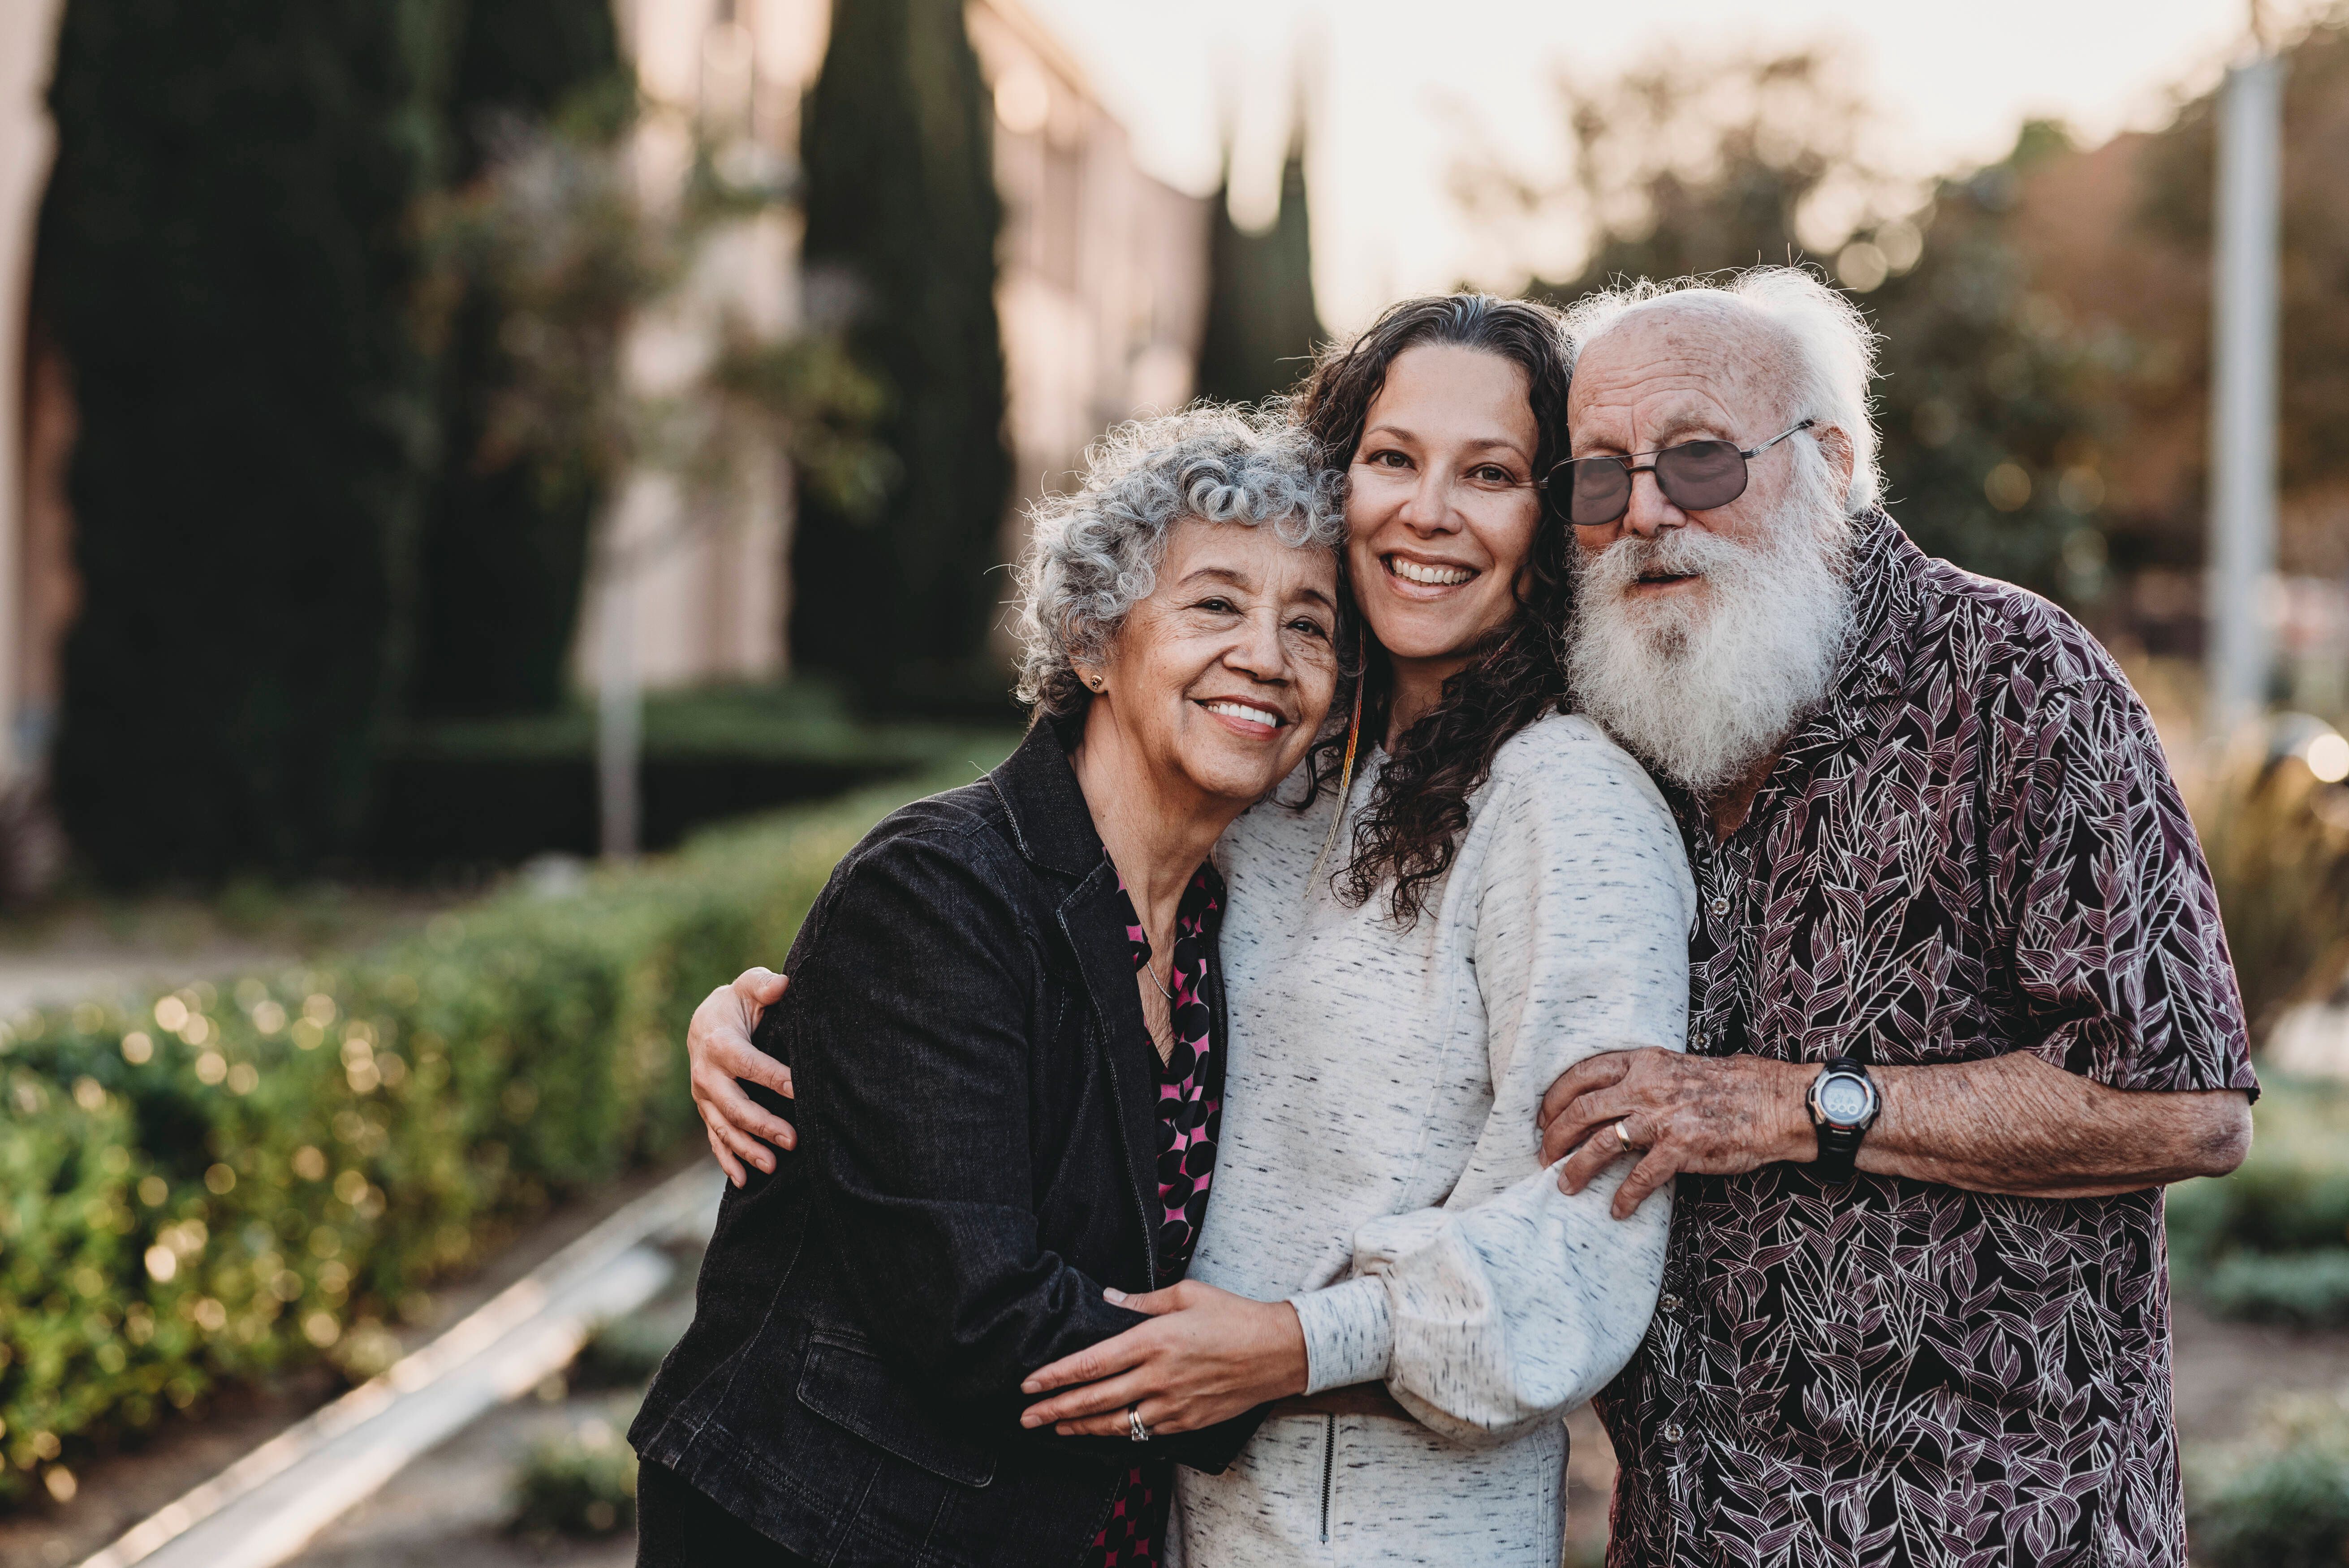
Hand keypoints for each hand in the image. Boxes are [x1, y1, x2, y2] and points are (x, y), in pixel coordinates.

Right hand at [689, 967, 796, 1185]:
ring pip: (724, 1128)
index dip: (773, 1077)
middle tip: (793, 1139)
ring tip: (774, 1166)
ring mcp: (704, 1097)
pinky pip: (715, 1140)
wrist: (706, 1021)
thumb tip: (782, 986)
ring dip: (748, 1149)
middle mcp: (706, 1074)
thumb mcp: (749, 987)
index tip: (799, 1089)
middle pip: (734, 1105)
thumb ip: (763, 985)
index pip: (748, 1064)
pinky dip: (728, 1161)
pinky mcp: (707, 1111)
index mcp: (718, 1043)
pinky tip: (745, 1181)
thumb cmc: (738, 1003)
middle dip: (763, 1124)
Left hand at [1017, 1281, 1308, 1438]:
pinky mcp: (1188, 1422)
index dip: (1056, 1377)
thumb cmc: (1233, 1315)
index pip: (1091, 1364)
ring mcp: (1173, 1404)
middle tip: (1024, 1418)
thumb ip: (1142, 1301)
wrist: (1279, 1351)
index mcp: (1154, 1340)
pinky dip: (1118, 1433)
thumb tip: (1109, 1298)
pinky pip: (1144, 1433)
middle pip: (1095, 1400)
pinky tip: (1101, 1431)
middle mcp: (1158, 1376)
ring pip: (1116, 1424)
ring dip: (1080, 1427)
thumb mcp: (1186, 1294)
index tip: (1029, 1384)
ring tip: (1054, 1427)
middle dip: (1055, 1410)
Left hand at [1537, 1048, 1811, 1218]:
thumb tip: (1610, 1097)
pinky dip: (1625, 1196)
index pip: (1582, 1074)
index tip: (1542, 1118)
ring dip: (1577, 1168)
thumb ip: (1644, 1078)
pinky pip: (1641, 1176)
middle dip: (1555, 1136)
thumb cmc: (1731, 1086)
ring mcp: (1663, 1117)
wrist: (1776, 1102)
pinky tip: (1618, 1210)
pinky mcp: (1682, 1147)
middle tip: (1544, 1156)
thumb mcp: (1678, 1067)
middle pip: (1581, 1110)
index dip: (1554, 1097)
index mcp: (1643, 1062)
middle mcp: (1646, 1086)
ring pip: (1601, 1143)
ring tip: (1564, 1186)